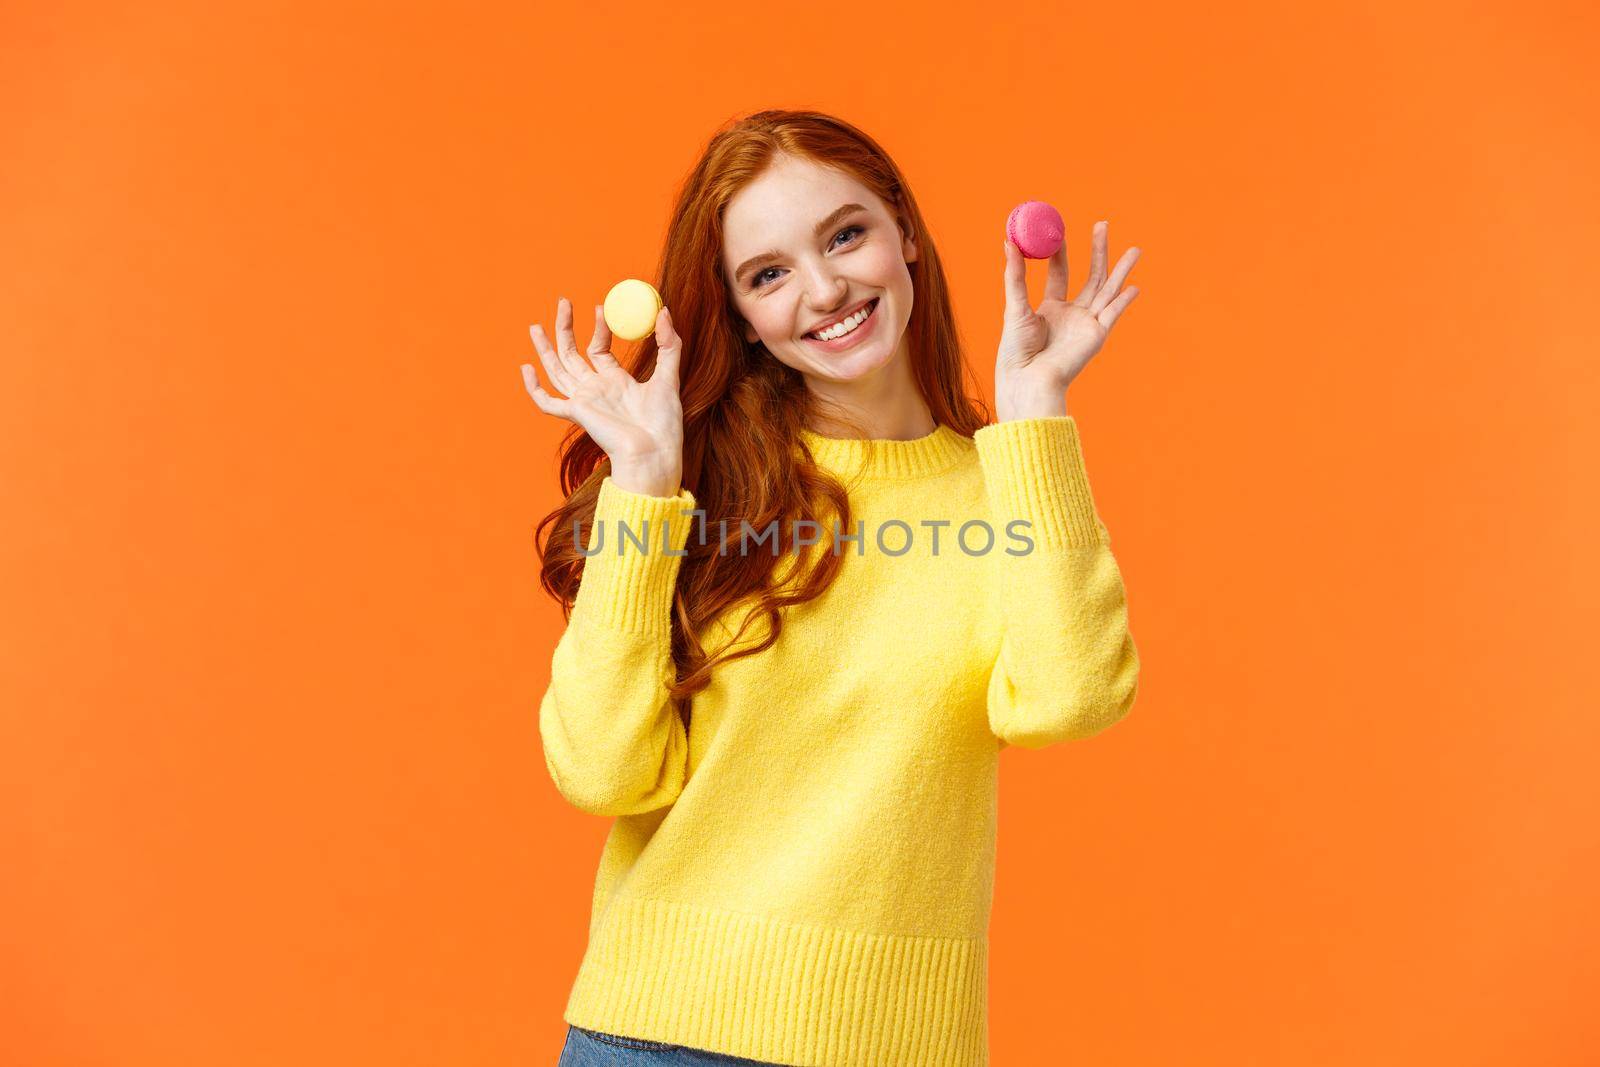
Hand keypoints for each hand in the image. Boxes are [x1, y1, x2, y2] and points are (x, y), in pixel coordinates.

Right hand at [520, 296, 684, 496]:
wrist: (655, 452)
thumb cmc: (664, 423)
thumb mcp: (670, 376)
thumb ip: (669, 344)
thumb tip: (664, 311)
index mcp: (616, 382)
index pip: (599, 348)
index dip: (599, 327)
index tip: (600, 307)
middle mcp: (597, 390)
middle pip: (572, 354)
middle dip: (565, 328)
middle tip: (562, 301)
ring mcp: (584, 401)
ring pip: (556, 371)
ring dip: (545, 349)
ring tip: (534, 326)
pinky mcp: (577, 413)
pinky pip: (549, 403)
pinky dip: (535, 388)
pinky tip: (526, 368)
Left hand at [996, 220, 1139, 419]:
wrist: (1027, 378)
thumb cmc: (1016, 349)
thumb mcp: (1014, 306)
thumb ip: (1015, 275)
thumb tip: (1009, 242)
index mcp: (1051, 309)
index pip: (1060, 274)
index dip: (1061, 252)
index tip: (1061, 230)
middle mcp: (1072, 315)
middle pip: (1091, 277)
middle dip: (1099, 251)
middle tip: (1104, 224)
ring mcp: (1086, 325)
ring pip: (1108, 290)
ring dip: (1121, 270)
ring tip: (1135, 249)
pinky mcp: (1096, 336)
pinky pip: (1112, 314)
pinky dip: (1123, 301)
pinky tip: (1134, 287)